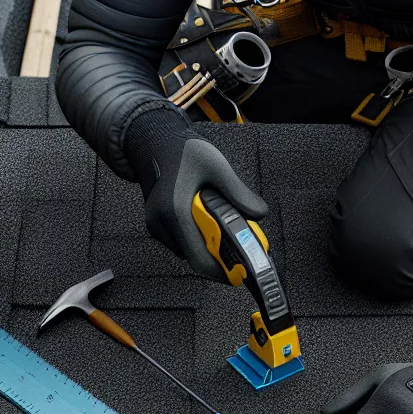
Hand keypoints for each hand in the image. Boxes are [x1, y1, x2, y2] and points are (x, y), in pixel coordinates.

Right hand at [125, 110, 266, 281]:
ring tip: (224, 225)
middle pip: (196, 258)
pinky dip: (198, 239)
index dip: (223, 271)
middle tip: (241, 242)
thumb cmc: (182, 151)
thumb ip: (238, 193)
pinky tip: (208, 221)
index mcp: (175, 212)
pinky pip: (181, 242)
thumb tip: (259, 214)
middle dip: (220, 255)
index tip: (242, 271)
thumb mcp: (217, 166)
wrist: (154, 142)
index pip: (200, 259)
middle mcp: (161, 224)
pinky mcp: (156, 225)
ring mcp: (156, 227)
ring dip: (208, 246)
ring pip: (188, 252)